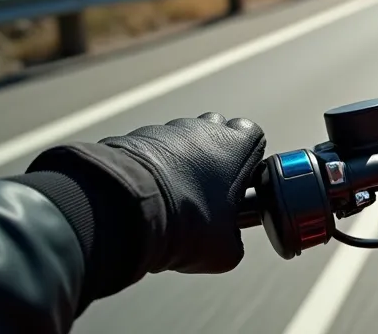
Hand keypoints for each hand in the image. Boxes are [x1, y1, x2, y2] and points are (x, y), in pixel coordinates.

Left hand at [30, 113, 265, 274]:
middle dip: (212, 154)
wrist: (126, 214)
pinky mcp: (133, 137)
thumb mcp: (225, 250)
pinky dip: (149, 167)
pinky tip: (145, 196)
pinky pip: (147, 149)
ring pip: (180, 139)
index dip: (246, 158)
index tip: (237, 182)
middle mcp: (204, 128)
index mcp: (237, 146)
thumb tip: (228, 243)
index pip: (252, 134)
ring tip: (169, 197)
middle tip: (205, 189)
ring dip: (178, 161)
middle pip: (215, 131)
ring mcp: (166, 129)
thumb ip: (235, 239)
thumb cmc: (186, 225)